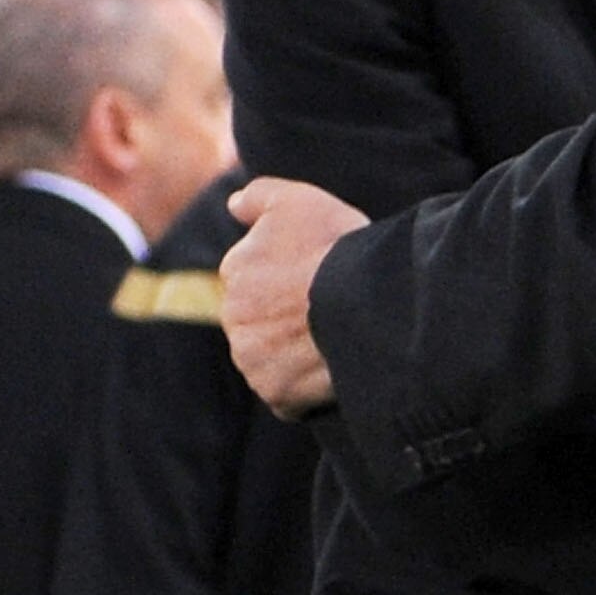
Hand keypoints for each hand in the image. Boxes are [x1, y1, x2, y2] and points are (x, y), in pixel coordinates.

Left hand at [223, 174, 363, 416]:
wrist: (362, 304)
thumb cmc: (335, 248)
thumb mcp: (298, 201)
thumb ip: (259, 198)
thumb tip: (233, 205)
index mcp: (235, 270)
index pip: (256, 280)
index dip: (290, 280)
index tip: (317, 280)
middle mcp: (233, 317)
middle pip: (259, 322)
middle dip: (285, 319)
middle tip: (325, 312)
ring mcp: (251, 359)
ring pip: (269, 359)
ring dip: (292, 355)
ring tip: (331, 342)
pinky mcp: (274, 394)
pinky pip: (287, 396)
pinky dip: (304, 389)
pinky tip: (330, 370)